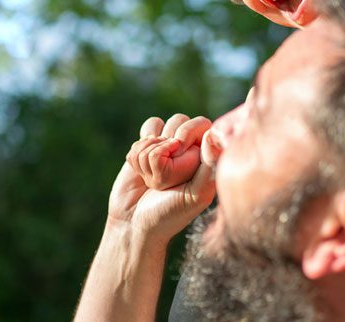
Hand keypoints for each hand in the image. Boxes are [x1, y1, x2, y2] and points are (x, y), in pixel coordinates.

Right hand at [107, 115, 218, 244]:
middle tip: (162, 176)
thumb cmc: (169, 214)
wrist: (133, 223)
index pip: (202, 125)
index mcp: (207, 159)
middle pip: (179, 121)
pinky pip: (147, 128)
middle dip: (165, 146)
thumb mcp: (196, 195)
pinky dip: (140, 147)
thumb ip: (209, 166)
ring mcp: (168, 146)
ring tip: (150, 176)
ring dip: (150, 150)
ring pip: (160, 126)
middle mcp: (189, 149)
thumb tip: (210, 133)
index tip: (178, 153)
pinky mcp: (147, 146)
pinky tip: (140, 168)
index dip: (187, 133)